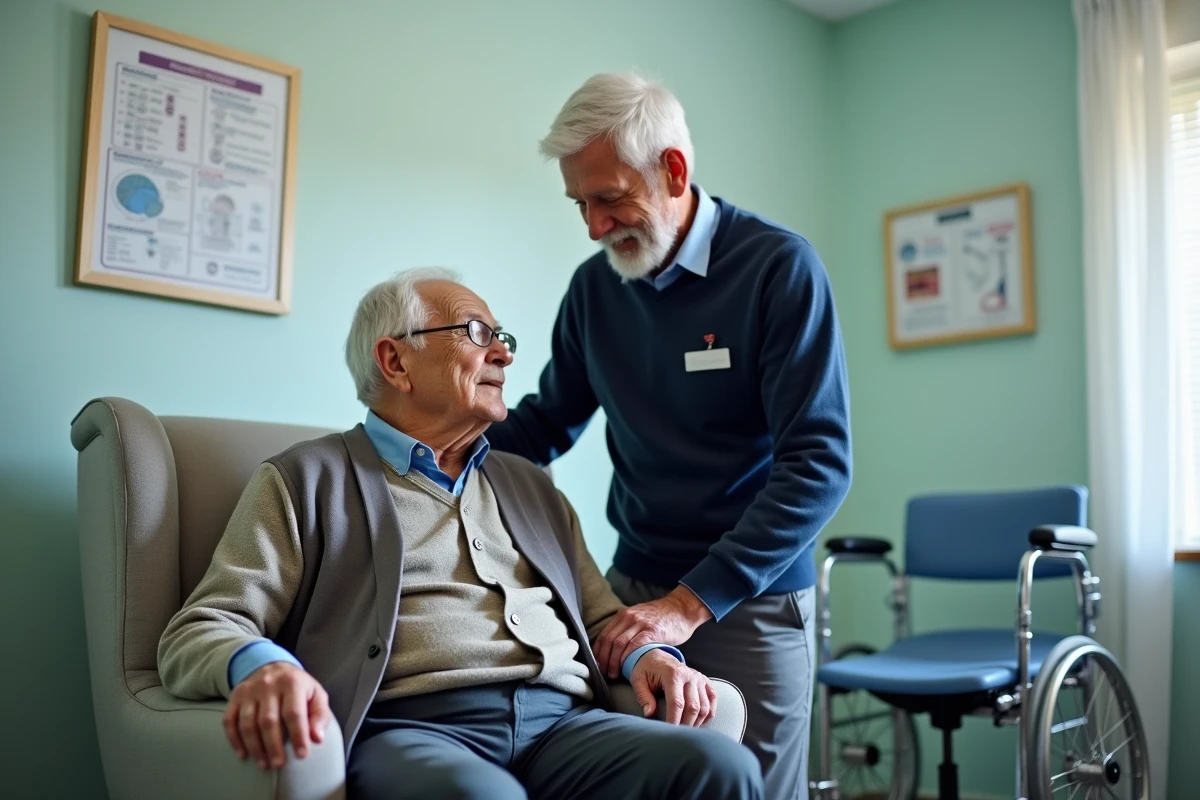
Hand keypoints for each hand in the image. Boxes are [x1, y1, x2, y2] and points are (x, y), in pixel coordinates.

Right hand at [222, 662, 331, 769]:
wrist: (272, 667)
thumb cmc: (298, 687)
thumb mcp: (316, 695)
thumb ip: (320, 716)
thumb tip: (317, 739)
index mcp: (292, 683)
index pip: (294, 713)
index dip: (298, 736)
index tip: (301, 755)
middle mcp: (268, 684)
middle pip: (268, 721)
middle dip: (274, 746)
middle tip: (279, 764)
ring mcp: (249, 690)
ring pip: (248, 723)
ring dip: (255, 747)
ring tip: (264, 764)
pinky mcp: (235, 697)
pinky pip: (230, 721)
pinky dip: (235, 740)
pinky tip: (243, 754)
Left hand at [595, 586, 712, 678]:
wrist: (682, 608)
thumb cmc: (662, 618)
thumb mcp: (640, 618)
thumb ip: (628, 629)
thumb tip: (615, 649)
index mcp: (623, 615)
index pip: (604, 635)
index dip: (598, 653)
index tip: (598, 665)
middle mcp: (629, 617)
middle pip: (608, 641)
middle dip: (604, 660)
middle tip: (604, 673)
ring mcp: (640, 623)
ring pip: (619, 644)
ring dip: (614, 662)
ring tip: (614, 674)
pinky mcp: (652, 630)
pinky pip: (634, 645)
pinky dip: (628, 657)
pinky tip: (627, 667)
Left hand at [630, 650, 717, 726]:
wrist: (655, 655)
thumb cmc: (645, 669)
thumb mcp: (638, 680)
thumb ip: (644, 697)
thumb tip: (649, 714)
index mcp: (673, 674)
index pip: (677, 703)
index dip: (674, 720)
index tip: (669, 733)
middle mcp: (689, 675)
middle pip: (693, 707)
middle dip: (685, 725)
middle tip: (676, 736)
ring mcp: (699, 678)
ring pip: (704, 707)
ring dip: (697, 723)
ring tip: (685, 731)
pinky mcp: (704, 681)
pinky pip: (712, 700)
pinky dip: (707, 714)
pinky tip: (697, 722)